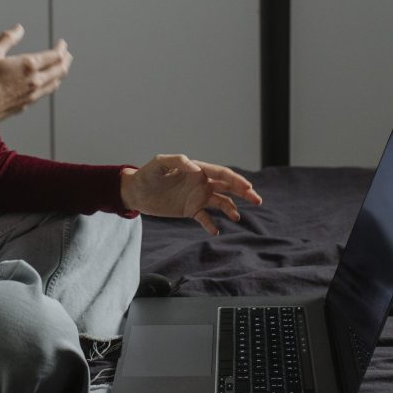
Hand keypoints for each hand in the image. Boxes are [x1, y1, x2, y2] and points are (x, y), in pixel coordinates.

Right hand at [0, 24, 71, 145]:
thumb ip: (8, 39)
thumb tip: (19, 28)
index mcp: (28, 65)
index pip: (55, 56)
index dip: (61, 49)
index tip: (62, 44)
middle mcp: (35, 81)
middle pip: (60, 70)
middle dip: (65, 60)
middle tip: (67, 54)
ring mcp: (32, 94)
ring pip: (55, 83)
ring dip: (60, 73)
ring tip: (61, 67)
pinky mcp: (27, 104)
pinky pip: (45, 92)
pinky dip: (51, 84)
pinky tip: (47, 82)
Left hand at [120, 155, 263, 235]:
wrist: (135, 192)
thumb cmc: (146, 174)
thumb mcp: (159, 163)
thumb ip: (177, 161)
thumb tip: (195, 168)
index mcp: (197, 169)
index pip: (221, 173)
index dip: (236, 180)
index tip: (247, 187)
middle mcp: (200, 182)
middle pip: (227, 187)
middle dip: (243, 192)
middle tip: (257, 200)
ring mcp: (196, 196)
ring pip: (220, 202)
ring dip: (231, 208)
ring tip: (236, 217)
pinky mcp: (190, 209)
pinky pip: (205, 217)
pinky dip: (211, 224)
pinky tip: (215, 231)